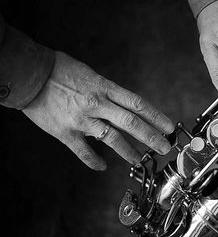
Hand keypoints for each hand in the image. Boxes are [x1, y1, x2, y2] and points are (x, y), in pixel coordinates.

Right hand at [22, 51, 174, 170]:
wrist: (30, 73)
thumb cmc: (61, 70)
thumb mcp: (91, 75)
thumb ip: (108, 92)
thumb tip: (123, 106)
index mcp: (104, 87)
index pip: (137, 104)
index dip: (156, 116)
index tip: (169, 127)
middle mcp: (97, 104)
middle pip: (131, 123)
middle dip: (151, 137)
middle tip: (165, 147)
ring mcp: (82, 119)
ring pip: (112, 139)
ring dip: (129, 151)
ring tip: (140, 159)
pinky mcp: (65, 132)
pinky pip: (83, 151)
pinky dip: (94, 161)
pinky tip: (103, 166)